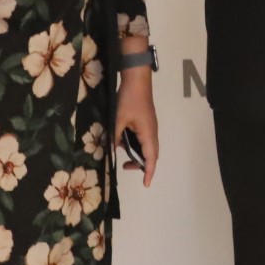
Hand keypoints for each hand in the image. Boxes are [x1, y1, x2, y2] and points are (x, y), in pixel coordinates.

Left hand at [116, 67, 159, 187]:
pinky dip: (137, 146)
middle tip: (126, 167)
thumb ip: (115, 136)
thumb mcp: (118, 119)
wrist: (137, 80)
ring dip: (138, 154)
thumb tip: (112, 148)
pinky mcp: (147, 122)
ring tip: (124, 157)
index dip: (148, 172)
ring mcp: (150, 127)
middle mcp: (152, 132)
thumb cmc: (129, 99)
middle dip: (142, 165)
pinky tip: (124, 142)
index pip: (151, 158)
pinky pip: (144, 139)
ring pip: (148, 147)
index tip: (146, 184)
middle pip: (151, 155)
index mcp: (148, 134)